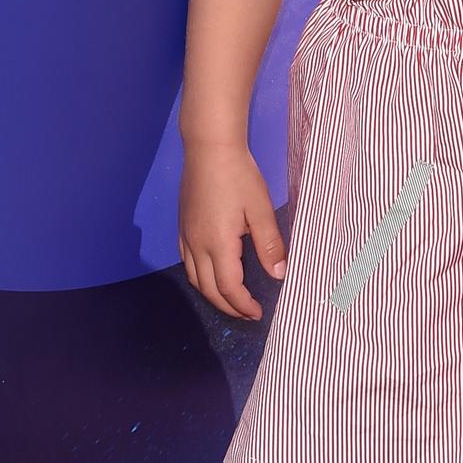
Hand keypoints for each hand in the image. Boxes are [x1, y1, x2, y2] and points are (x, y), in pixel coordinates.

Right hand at [179, 144, 286, 319]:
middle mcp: (196, 245)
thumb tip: (280, 275)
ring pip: (194, 278)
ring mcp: (185, 236)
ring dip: (212, 294)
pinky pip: (188, 262)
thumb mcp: (260, 210)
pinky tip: (214, 273)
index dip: (242, 305)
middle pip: (208, 289)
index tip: (258, 313)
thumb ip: (270, 245)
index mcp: (217, 244)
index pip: (228, 287)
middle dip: (227, 306)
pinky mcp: (182, 227)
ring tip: (232, 299)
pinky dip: (201, 277)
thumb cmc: (239, 176)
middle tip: (247, 313)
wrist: (209, 148)